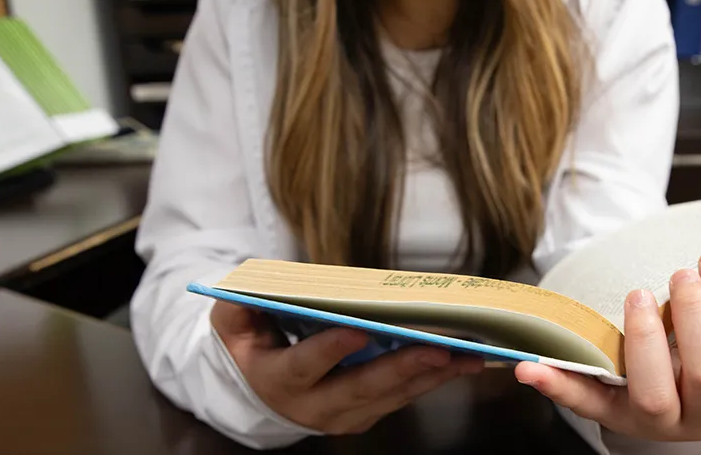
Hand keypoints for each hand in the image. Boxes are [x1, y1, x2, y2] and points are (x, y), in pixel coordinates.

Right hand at [211, 302, 484, 433]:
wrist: (259, 390)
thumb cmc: (251, 343)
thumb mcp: (232, 322)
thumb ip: (239, 304)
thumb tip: (250, 285)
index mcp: (279, 380)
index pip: (306, 365)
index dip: (332, 348)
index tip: (361, 329)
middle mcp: (314, 406)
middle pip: (362, 388)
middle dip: (403, 368)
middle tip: (439, 348)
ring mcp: (345, 415)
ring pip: (392, 396)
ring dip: (432, 375)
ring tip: (468, 355)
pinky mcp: (368, 413)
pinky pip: (405, 396)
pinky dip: (434, 378)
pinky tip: (463, 361)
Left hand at [514, 250, 700, 441]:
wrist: (682, 402)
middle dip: (695, 315)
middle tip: (681, 272)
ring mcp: (657, 421)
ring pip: (652, 393)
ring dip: (642, 340)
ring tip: (640, 296)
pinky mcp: (611, 415)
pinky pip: (583, 404)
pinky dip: (556, 386)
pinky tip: (528, 367)